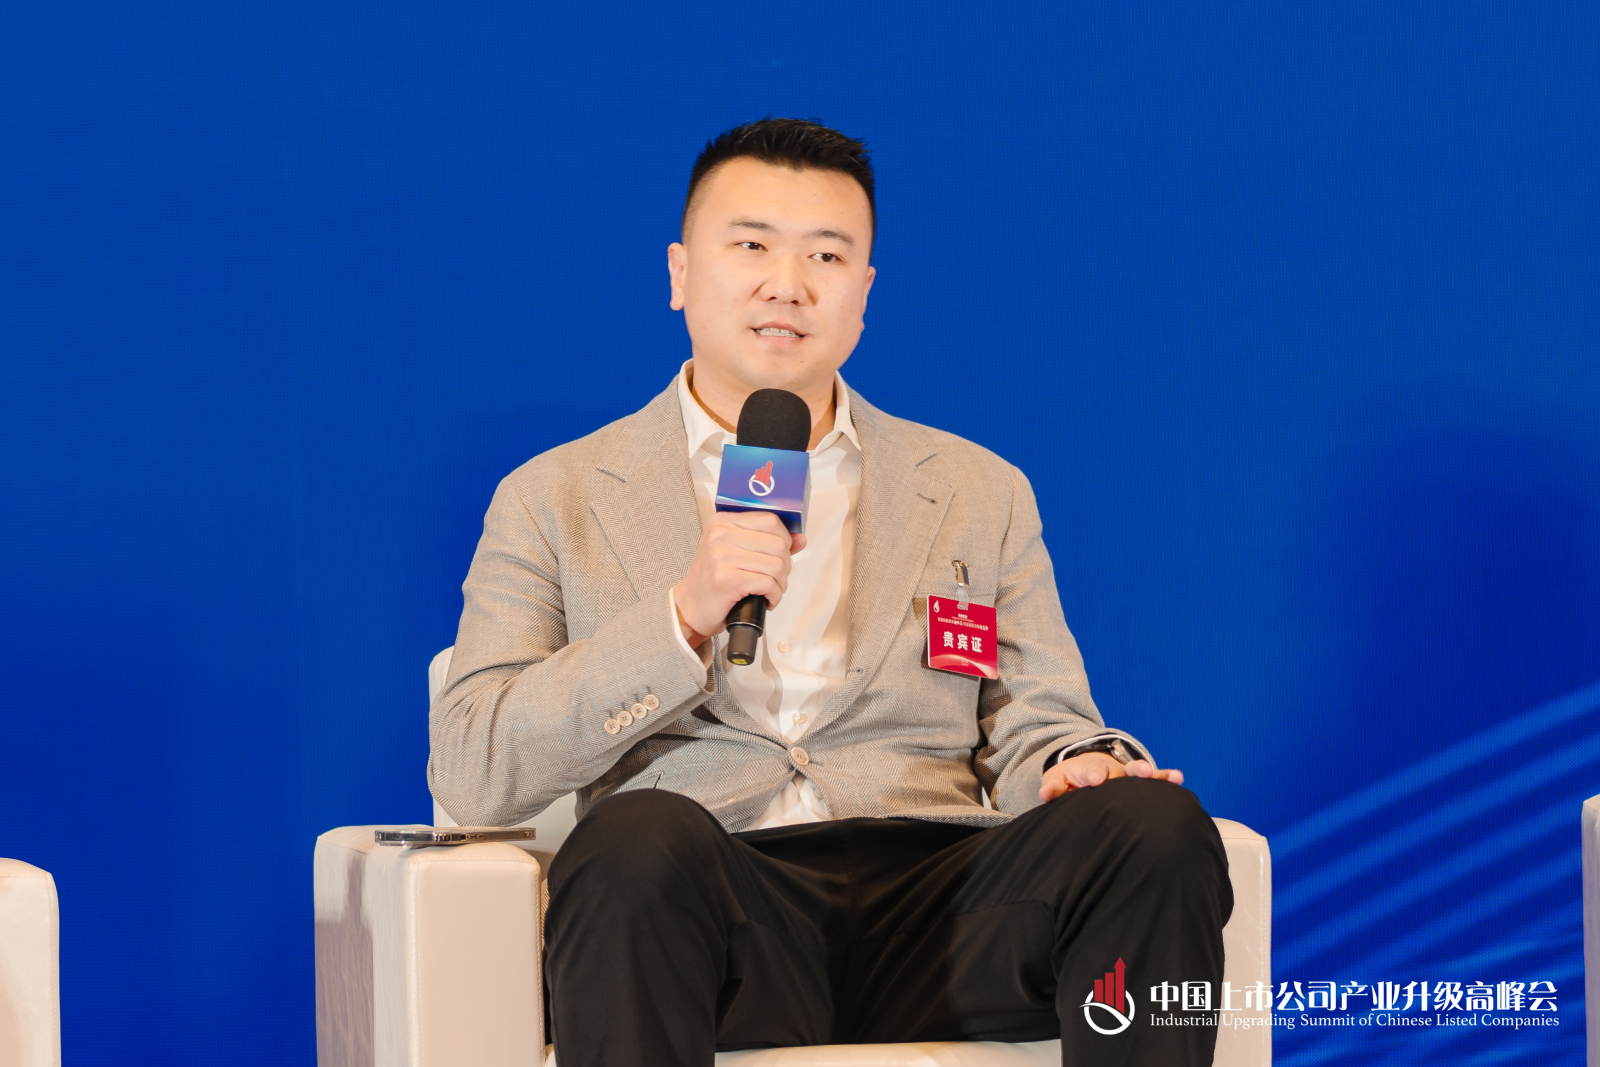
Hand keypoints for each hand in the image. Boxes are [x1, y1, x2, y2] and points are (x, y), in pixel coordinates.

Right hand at [672, 511, 806, 647]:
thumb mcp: (735, 552)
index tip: (781, 553)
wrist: (689, 608)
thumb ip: (767, 541)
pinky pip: (768, 584)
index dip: (785, 539)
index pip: (771, 519)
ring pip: (777, 565)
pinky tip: (765, 599)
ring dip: (780, 584)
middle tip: (774, 578)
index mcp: (723, 522)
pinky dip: (774, 596)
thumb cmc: (712, 581)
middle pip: (778, 544)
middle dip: (785, 566)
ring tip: (768, 590)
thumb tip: (800, 539)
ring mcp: (722, 556)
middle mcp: (721, 535)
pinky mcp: (727, 579)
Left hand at [1038, 753, 1184, 802]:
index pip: (1092, 772)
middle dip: (1129, 772)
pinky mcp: (1138, 781)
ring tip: (1166, 775)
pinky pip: (1154, 779)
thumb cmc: (1069, 781)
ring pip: (1139, 773)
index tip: (1096, 781)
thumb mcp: (1057, 781)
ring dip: (1151, 774)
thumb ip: (1053, 788)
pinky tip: (1178, 777)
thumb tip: (1045, 794)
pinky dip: (1165, 777)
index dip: (1094, 776)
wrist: (1084, 770)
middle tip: (1139, 772)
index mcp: (1090, 771)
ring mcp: (1125, 775)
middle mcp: (1111, 771)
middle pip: (1120, 770)